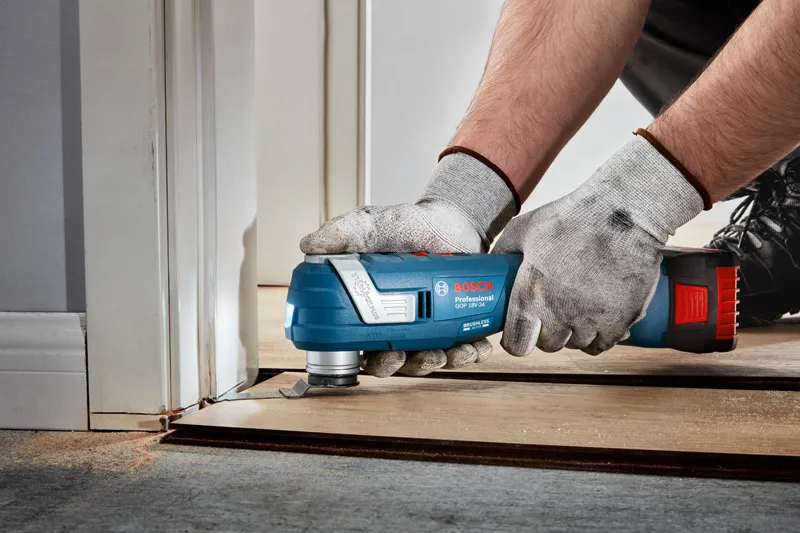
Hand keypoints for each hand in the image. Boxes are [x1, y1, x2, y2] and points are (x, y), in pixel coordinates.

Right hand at [300, 152, 515, 375]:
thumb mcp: (375, 225)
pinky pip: (462, 348)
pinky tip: (476, 348)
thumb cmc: (410, 225)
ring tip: (452, 353)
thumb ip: (345, 234)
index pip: (364, 346)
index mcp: (373, 308)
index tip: (378, 356)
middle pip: (399, 361)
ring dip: (442, 363)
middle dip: (409, 366)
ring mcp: (430, 324)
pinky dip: (470, 353)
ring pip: (431, 359)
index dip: (370, 359)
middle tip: (416, 355)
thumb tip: (309, 245)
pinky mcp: (457, 323)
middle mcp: (400, 322)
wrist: (454, 220)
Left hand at [493, 136, 703, 355]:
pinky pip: (602, 345)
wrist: (623, 213)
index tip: (521, 332)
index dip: (516, 341)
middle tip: (552, 312)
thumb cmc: (572, 218)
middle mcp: (559, 313)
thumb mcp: (524, 229)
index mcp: (530, 294)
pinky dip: (598, 336)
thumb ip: (503, 253)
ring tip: (576, 308)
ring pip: (576, 344)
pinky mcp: (620, 320)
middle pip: (548, 345)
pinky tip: (596, 317)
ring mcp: (591, 319)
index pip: (516, 344)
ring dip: (573, 332)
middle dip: (547, 332)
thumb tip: (490, 268)